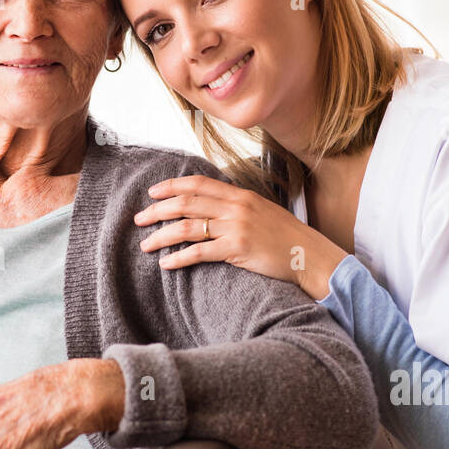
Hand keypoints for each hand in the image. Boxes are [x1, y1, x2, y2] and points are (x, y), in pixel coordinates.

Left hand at [133, 174, 348, 298]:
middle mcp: (236, 207)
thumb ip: (236, 206)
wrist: (309, 255)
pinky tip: (166, 264)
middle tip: (139, 219)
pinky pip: (200, 252)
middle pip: (186, 203)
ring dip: (162, 236)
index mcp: (240, 195)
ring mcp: (237, 227)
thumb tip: (209, 206)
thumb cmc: (285, 237)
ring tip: (145, 244)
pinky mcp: (238, 249)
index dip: (172, 186)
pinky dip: (179, 258)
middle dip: (158, 211)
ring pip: (188, 227)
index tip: (152, 193)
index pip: (198, 184)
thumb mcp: (261, 211)